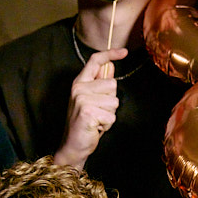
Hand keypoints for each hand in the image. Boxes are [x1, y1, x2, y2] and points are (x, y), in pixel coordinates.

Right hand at [56, 47, 127, 166]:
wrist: (73, 146)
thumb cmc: (86, 124)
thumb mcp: (92, 100)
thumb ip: (100, 84)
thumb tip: (111, 67)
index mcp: (80, 82)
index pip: (95, 61)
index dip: (111, 54)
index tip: (125, 52)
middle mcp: (79, 88)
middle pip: (112, 84)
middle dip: (111, 101)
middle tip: (99, 112)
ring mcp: (82, 99)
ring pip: (114, 101)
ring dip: (110, 114)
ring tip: (98, 120)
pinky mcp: (87, 111)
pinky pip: (111, 115)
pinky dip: (108, 124)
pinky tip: (96, 127)